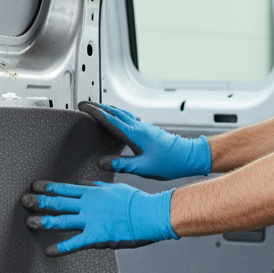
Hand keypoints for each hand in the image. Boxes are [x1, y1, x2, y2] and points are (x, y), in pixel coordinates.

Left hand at [21, 180, 177, 256]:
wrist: (150, 215)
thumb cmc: (137, 202)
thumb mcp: (115, 189)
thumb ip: (98, 187)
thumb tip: (86, 184)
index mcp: (93, 193)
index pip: (65, 188)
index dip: (48, 187)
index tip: (35, 186)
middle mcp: (88, 205)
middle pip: (58, 202)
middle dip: (39, 201)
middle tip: (24, 201)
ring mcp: (91, 221)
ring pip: (61, 220)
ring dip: (43, 221)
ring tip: (29, 222)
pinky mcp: (96, 237)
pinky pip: (74, 243)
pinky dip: (60, 248)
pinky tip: (48, 252)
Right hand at [79, 101, 210, 179]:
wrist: (189, 157)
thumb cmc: (170, 162)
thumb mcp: (143, 167)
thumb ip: (122, 164)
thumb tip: (103, 163)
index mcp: (135, 134)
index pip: (110, 119)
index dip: (95, 113)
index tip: (83, 107)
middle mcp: (139, 127)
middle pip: (115, 112)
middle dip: (98, 107)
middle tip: (85, 104)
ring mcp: (144, 127)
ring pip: (122, 113)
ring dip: (108, 109)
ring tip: (97, 108)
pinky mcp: (148, 131)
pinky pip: (129, 118)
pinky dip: (118, 115)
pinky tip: (118, 118)